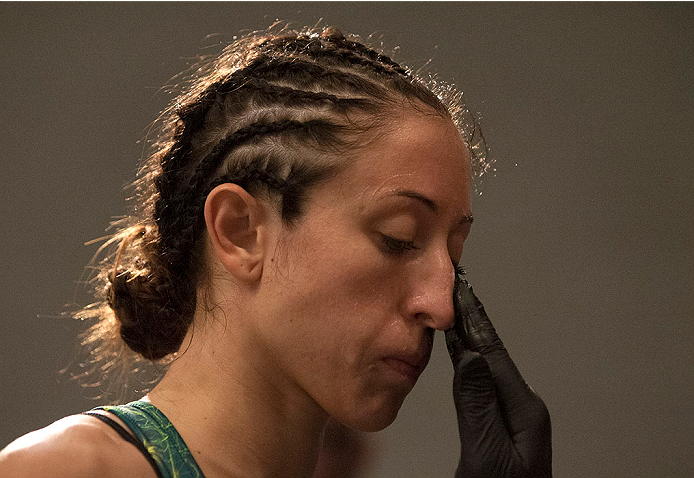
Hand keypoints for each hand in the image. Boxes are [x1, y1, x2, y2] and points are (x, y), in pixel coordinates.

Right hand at [444, 274, 551, 477]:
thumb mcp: (486, 456)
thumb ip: (477, 406)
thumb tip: (472, 356)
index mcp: (523, 411)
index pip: (494, 354)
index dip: (475, 321)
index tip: (461, 290)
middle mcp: (522, 409)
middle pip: (493, 355)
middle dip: (474, 321)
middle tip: (458, 289)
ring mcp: (513, 418)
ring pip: (487, 368)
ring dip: (471, 338)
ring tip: (455, 312)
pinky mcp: (500, 428)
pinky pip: (482, 385)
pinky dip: (469, 363)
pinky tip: (461, 354)